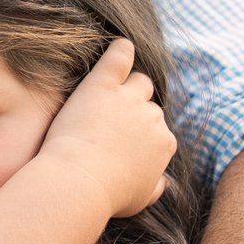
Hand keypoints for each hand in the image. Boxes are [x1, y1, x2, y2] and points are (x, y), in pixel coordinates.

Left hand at [39, 38, 174, 217]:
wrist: (79, 182)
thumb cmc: (107, 195)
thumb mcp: (141, 198)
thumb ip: (157, 185)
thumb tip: (163, 180)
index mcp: (164, 144)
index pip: (158, 130)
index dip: (138, 134)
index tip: (121, 141)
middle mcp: (153, 118)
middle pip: (148, 105)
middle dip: (133, 111)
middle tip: (107, 120)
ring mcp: (128, 100)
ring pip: (139, 81)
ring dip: (128, 85)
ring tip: (112, 89)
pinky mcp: (103, 86)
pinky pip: (118, 58)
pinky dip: (120, 50)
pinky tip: (119, 45)